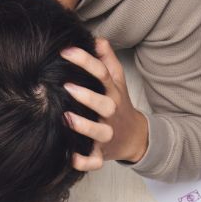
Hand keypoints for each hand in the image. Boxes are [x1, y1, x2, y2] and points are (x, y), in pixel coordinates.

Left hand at [60, 38, 148, 170]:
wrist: (135, 138)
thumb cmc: (119, 106)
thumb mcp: (117, 83)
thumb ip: (107, 61)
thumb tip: (97, 39)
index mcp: (112, 94)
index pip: (102, 74)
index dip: (85, 61)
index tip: (65, 51)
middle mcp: (110, 114)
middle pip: (104, 104)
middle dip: (87, 96)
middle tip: (67, 86)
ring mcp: (107, 135)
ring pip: (99, 133)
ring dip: (85, 127)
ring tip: (67, 118)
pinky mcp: (102, 154)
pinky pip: (94, 161)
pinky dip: (84, 161)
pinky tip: (70, 157)